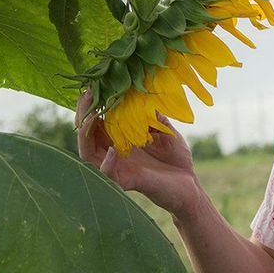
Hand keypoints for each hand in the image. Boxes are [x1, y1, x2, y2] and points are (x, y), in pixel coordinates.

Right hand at [75, 90, 200, 217]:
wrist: (190, 186)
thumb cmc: (176, 160)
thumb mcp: (166, 132)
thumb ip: (154, 117)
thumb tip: (145, 98)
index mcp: (120, 142)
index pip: (97, 123)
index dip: (92, 106)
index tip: (93, 86)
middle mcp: (113, 155)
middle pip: (86, 136)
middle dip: (83, 114)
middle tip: (86, 94)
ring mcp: (118, 170)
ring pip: (88, 155)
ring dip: (86, 135)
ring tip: (91, 116)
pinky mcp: (126, 183)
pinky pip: (107, 175)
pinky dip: (106, 163)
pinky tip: (111, 150)